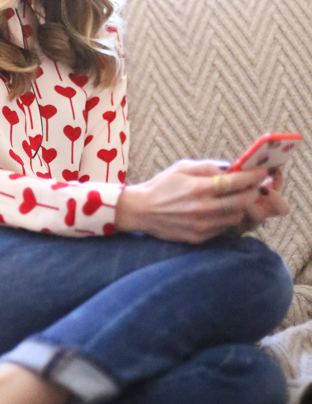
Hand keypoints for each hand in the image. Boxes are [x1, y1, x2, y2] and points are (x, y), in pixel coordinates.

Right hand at [115, 160, 285, 242]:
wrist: (141, 211)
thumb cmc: (162, 185)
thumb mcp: (182, 167)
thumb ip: (208, 166)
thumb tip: (232, 168)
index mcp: (198, 187)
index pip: (236, 182)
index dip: (253, 176)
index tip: (262, 172)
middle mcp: (202, 208)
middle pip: (241, 201)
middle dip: (253, 192)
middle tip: (255, 186)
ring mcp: (201, 225)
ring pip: (235, 217)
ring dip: (241, 207)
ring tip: (238, 198)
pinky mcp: (199, 237)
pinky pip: (223, 228)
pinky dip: (227, 218)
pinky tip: (222, 211)